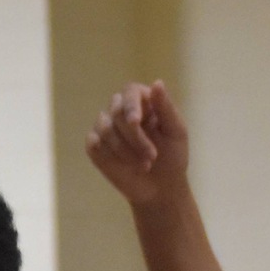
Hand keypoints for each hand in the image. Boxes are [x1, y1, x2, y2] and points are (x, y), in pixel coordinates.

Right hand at [86, 81, 191, 208]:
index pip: (130, 91)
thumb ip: (166, 108)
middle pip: (117, 111)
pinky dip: (110, 156)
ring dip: (125, 150)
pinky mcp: (95, 145)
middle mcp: (121, 111)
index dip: (131, 105)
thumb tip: (157, 83)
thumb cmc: (172, 157)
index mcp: (143, 102)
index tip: (136, 122)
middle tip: (151, 156)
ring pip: (105, 128)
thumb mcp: (176, 132)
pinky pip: (94, 144)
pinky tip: (125, 166)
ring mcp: (106, 128)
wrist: (160, 188)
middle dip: (134, 136)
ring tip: (144, 165)